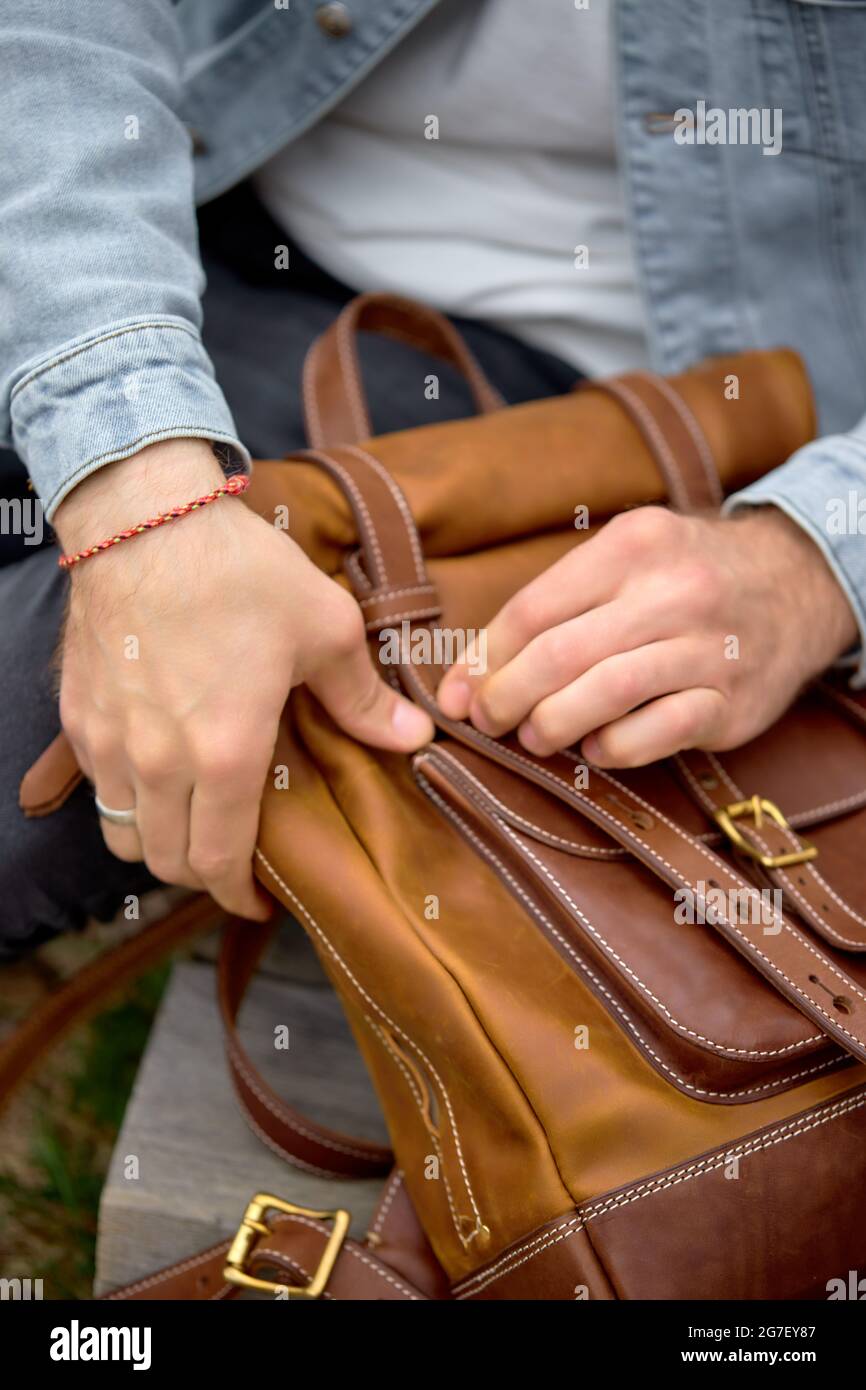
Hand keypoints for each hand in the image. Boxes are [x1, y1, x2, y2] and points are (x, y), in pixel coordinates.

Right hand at [56, 440, 432, 917]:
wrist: (145, 518)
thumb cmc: (239, 570)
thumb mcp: (324, 628)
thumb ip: (362, 698)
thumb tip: (411, 739)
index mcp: (225, 755)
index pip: (222, 863)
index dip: (240, 897)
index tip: (259, 901)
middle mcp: (159, 764)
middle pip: (168, 862)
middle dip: (204, 875)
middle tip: (234, 861)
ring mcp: (112, 743)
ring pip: (124, 834)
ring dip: (159, 844)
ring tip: (192, 824)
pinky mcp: (80, 717)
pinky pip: (100, 788)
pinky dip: (127, 801)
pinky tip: (155, 774)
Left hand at [437, 506, 857, 767]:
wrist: (795, 584)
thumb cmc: (683, 578)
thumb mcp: (626, 559)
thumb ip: (550, 608)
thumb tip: (463, 681)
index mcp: (633, 544)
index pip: (534, 609)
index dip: (485, 659)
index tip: (457, 694)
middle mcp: (673, 591)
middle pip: (561, 653)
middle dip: (506, 697)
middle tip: (488, 721)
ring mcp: (708, 648)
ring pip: (606, 693)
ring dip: (552, 724)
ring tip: (534, 737)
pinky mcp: (731, 701)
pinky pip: (656, 733)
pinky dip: (613, 748)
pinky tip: (596, 748)